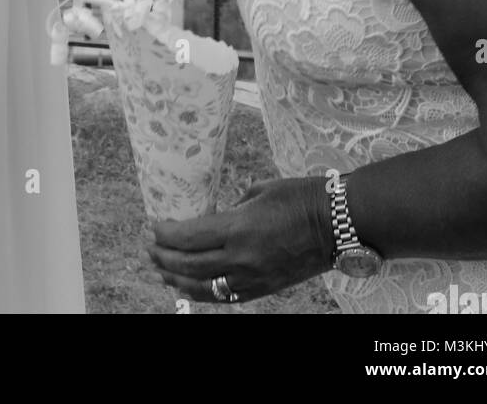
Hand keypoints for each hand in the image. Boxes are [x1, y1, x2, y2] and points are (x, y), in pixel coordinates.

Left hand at [148, 177, 332, 303]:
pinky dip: (202, 293)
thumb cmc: (300, 197)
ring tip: (160, 270)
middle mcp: (242, 258)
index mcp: (239, 228)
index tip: (153, 226)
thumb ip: (233, 206)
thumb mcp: (259, 191)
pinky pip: (225, 296)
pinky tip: (188, 288)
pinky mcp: (264, 289)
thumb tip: (216, 215)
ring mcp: (253, 278)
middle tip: (149, 248)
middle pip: (190, 265)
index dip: (166, 234)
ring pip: (204, 286)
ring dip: (177, 279)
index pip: (190, 237)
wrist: (338, 224)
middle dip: (164, 257)